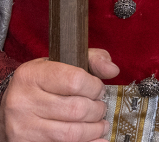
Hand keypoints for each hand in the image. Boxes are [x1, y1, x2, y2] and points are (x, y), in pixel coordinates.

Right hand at [0, 49, 118, 141]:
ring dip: (94, 129)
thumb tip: (112, 70)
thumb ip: (92, 60)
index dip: (95, 87)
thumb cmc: (41, 85)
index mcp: (32, 75)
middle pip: (77, 109)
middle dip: (97, 110)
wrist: (10, 108)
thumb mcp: (61, 63)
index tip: (99, 90)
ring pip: (72, 133)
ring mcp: (22, 126)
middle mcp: (23, 101)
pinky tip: (95, 138)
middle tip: (100, 108)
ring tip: (99, 124)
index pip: (75, 81)